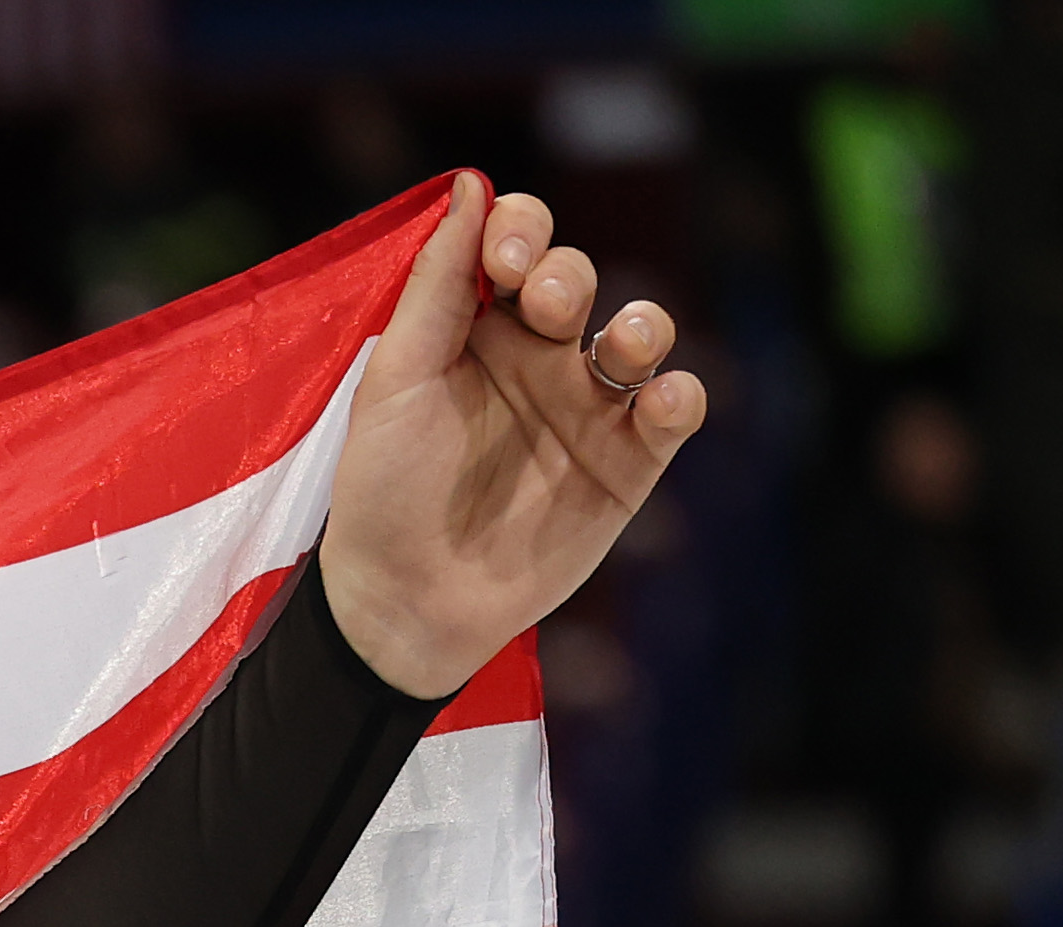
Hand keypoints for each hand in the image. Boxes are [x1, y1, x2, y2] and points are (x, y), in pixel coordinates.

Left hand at [317, 177, 705, 703]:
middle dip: (567, 277)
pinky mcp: (626, 464)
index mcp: (475, 330)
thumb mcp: (394, 384)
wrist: (401, 603)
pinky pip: (672, 414)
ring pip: (640, 335)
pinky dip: (679, 397)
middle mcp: (537, 358)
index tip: (502, 262)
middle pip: (577, 280)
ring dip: (641, 325)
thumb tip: (470, 187)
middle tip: (544, 304)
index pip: (517, 247)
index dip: (522, 233)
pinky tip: (659, 399)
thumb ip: (434, 288)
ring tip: (618, 346)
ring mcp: (586, 409)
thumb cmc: (383, 491)